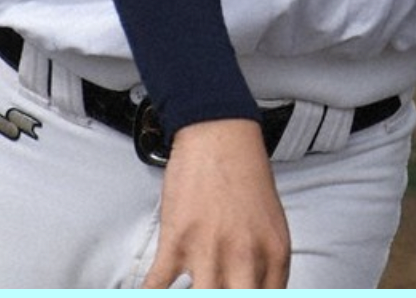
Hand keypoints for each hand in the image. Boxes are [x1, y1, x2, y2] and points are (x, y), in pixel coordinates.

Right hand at [141, 119, 290, 289]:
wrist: (219, 133)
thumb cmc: (245, 174)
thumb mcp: (272, 222)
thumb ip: (266, 263)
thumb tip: (256, 292)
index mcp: (274, 253)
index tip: (238, 294)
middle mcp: (245, 257)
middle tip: (216, 290)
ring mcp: (209, 251)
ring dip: (194, 297)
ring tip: (188, 289)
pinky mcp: (176, 241)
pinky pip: (156, 286)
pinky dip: (147, 294)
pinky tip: (141, 293)